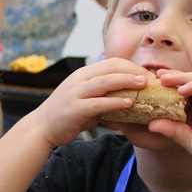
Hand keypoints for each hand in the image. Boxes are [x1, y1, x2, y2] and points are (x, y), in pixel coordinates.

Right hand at [31, 57, 150, 147]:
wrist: (41, 128)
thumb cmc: (65, 115)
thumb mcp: (85, 101)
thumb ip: (104, 99)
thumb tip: (127, 103)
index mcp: (82, 75)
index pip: (111, 62)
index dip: (131, 66)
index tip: (147, 74)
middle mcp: (79, 80)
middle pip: (111, 68)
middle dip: (133, 71)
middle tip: (150, 78)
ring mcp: (76, 93)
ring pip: (106, 82)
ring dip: (127, 81)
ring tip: (144, 85)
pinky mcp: (75, 109)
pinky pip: (99, 103)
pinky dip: (115, 102)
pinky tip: (129, 103)